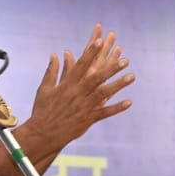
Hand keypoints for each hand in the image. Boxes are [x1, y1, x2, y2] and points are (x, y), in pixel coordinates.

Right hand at [25, 25, 134, 151]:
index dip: (91, 52)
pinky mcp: (87, 119)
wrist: (42, 134)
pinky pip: (105, 112)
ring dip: (118, 85)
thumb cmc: (42, 110)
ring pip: (104, 94)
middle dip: (111, 68)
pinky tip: (129, 102)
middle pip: (96, 78)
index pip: (80, 65)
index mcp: (66, 85)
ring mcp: (83, 107)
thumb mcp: (44, 89)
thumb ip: (52, 71)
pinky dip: (117, 108)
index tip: (100, 41)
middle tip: (125, 60)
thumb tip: (56, 54)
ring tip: (132, 76)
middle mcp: (76, 94)